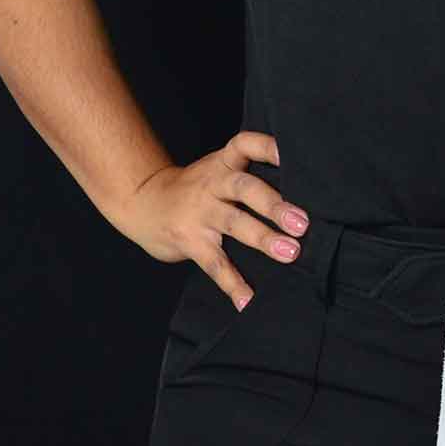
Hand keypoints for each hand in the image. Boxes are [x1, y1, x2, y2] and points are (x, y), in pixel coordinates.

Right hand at [123, 130, 309, 309]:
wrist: (143, 203)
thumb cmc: (195, 188)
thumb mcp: (217, 170)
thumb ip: (250, 177)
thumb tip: (301, 201)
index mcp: (223, 163)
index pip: (245, 144)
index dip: (268, 147)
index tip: (290, 154)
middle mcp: (213, 184)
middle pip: (244, 187)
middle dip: (273, 204)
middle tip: (302, 223)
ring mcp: (200, 213)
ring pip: (234, 223)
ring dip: (263, 238)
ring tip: (289, 253)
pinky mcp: (190, 241)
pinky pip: (214, 264)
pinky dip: (233, 284)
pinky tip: (248, 300)